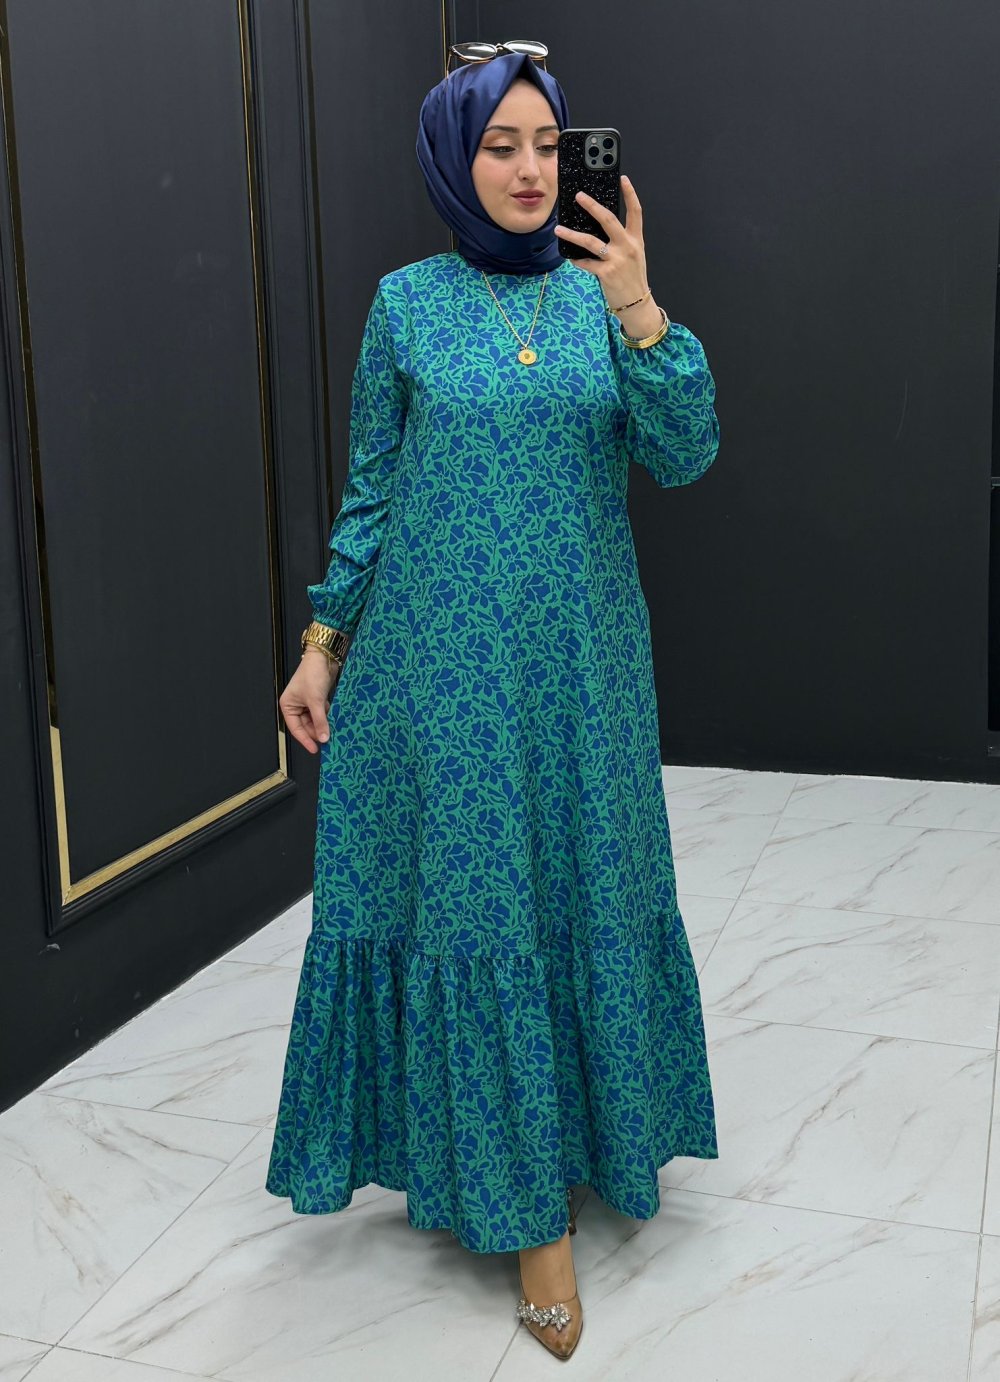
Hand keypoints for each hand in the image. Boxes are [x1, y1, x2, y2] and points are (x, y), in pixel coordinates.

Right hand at [279, 648, 339, 753]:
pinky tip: (334, 721)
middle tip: (328, 741)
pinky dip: (327, 717)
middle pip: (306, 726)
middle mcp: (296, 705)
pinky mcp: (317, 699)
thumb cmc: (313, 674)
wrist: (324, 657)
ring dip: (323, 725)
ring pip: (315, 720)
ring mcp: (307, 702)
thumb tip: (324, 738)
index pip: (296, 728)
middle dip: (316, 732)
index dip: (306, 740)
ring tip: (332, 732)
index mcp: (288, 706)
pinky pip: (321, 713)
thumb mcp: (316, 701)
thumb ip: (320, 721)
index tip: (316, 749)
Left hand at [554, 175, 662, 336]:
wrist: (636, 304)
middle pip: (608, 220)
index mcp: (635, 240)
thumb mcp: (633, 255)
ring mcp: (617, 260)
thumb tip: (599, 227)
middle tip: (579, 196)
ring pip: (590, 241)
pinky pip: (586, 263)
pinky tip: (571, 257)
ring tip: (559, 229)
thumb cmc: (632, 278)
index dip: (630, 194)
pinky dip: (577, 260)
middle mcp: (627, 247)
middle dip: (592, 206)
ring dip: (572, 235)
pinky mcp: (606, 273)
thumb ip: (621, 241)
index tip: (623, 179)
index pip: (636, 212)